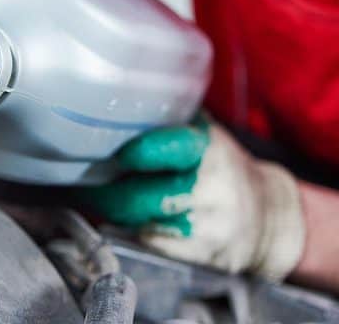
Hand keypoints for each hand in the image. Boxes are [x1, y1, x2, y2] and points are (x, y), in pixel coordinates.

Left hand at [76, 116, 305, 279]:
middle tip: (89, 181)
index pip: (166, 148)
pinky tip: (129, 217)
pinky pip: (148, 241)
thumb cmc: (224, 169)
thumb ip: (170, 119)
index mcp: (209, 149)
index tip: (115, 153)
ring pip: (138, 221)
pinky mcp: (200, 253)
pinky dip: (132, 228)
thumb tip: (120, 104)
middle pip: (137, 196)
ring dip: (114, 210)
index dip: (133, 152)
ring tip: (103, 196)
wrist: (270, 217)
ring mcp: (206, 225)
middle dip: (105, 191)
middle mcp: (210, 188)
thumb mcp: (207, 135)